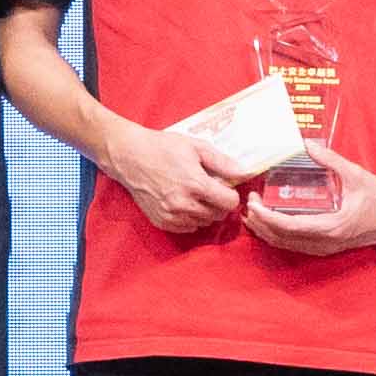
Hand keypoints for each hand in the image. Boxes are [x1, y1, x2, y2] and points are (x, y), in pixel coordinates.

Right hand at [97, 114, 249, 240]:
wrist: (130, 157)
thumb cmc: (163, 147)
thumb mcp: (196, 147)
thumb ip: (223, 162)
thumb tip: (245, 173)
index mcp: (195, 184)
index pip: (229, 203)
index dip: (231, 194)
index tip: (225, 187)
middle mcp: (184, 203)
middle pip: (218, 215)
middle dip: (219, 203)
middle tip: (210, 189)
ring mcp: (171, 215)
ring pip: (204, 223)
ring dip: (205, 211)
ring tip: (195, 194)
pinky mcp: (161, 222)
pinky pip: (187, 227)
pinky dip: (191, 218)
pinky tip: (183, 202)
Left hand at [243, 154, 375, 257]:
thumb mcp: (354, 174)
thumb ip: (330, 160)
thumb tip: (307, 144)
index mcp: (331, 226)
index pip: (290, 226)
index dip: (268, 218)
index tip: (254, 205)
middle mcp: (325, 241)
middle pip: (283, 239)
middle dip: (261, 224)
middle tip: (248, 204)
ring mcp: (325, 247)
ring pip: (287, 245)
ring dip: (266, 232)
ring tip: (251, 216)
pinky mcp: (325, 247)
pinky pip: (295, 245)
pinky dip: (278, 236)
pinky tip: (269, 225)